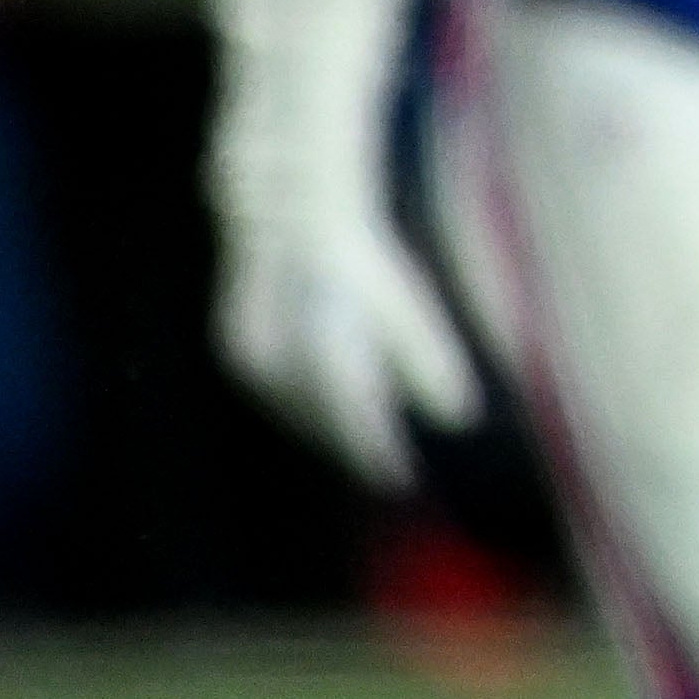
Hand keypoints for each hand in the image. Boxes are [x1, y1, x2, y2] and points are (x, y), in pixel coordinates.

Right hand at [215, 212, 479, 492]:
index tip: (403, 478)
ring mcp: (253, 357)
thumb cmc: (363, 263)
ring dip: (328, 436)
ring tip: (366, 453)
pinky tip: (331, 422)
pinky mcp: (239, 355)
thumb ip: (429, 360)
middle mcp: (284, 354)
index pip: (356, 416)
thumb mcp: (407, 307)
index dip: (378, 451)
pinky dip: (305, 414)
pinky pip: (276, 400)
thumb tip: (458, 418)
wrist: (294, 221)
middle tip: (390, 473)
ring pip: (297, 416)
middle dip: (355, 450)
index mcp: (329, 339)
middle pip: (323, 424)